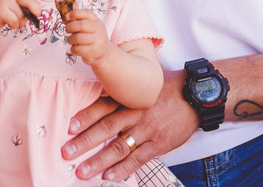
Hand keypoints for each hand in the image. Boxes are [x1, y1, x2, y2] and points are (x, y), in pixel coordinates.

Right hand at [0, 0, 50, 31]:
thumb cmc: (8, 10)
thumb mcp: (19, 6)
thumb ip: (29, 5)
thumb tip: (38, 7)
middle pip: (29, 1)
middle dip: (35, 10)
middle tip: (36, 15)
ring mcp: (5, 0)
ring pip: (21, 15)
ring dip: (20, 21)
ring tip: (13, 19)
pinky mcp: (0, 9)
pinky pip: (14, 21)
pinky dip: (14, 25)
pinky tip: (9, 23)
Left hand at [62, 71, 197, 181]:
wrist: (196, 96)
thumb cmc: (167, 89)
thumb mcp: (143, 85)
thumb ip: (124, 93)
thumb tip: (100, 96)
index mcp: (129, 98)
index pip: (103, 107)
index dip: (85, 116)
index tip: (69, 127)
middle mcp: (135, 113)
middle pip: (106, 128)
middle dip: (84, 142)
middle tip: (66, 152)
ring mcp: (147, 129)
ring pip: (119, 147)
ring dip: (98, 161)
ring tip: (82, 171)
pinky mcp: (159, 144)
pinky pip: (138, 159)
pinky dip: (123, 169)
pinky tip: (109, 177)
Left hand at [65, 8, 113, 66]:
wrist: (104, 52)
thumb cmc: (93, 37)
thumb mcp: (91, 26)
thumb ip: (81, 21)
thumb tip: (67, 17)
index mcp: (96, 21)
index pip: (87, 13)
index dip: (75, 13)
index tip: (67, 17)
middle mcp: (98, 29)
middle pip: (81, 25)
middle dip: (70, 27)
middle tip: (67, 30)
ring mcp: (96, 41)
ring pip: (78, 38)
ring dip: (70, 39)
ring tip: (70, 40)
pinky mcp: (93, 51)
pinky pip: (78, 49)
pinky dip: (73, 49)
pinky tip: (74, 48)